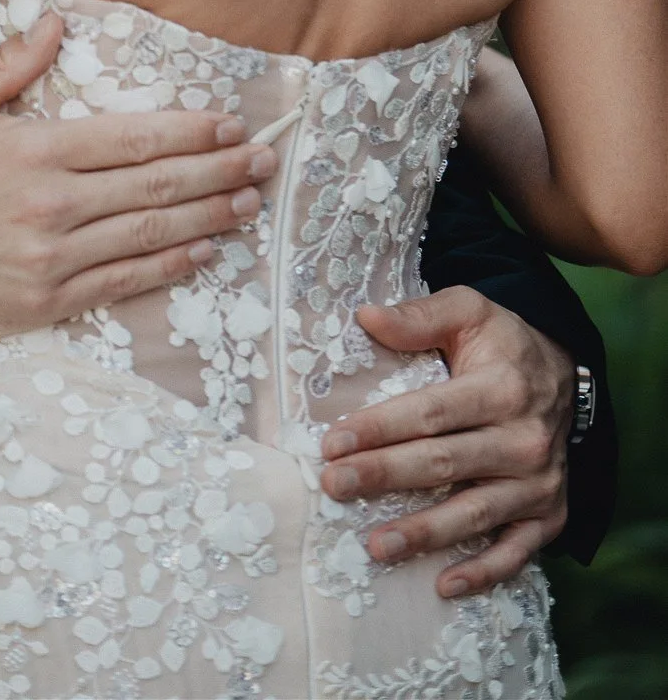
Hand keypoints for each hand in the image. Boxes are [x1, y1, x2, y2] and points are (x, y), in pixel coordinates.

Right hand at [0, 14, 277, 335]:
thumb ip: (9, 66)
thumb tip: (57, 25)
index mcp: (34, 150)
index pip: (132, 138)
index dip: (189, 132)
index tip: (229, 125)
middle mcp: (51, 205)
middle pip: (154, 185)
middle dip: (218, 172)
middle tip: (263, 162)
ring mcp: (51, 259)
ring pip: (148, 234)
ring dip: (206, 218)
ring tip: (247, 205)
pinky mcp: (45, 302)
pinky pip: (121, 282)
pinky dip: (167, 267)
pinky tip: (199, 252)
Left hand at [319, 286, 573, 596]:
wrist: (565, 375)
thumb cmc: (503, 344)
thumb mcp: (469, 311)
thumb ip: (420, 315)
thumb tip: (365, 317)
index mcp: (501, 388)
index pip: (430, 413)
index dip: (380, 428)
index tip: (333, 442)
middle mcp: (524, 440)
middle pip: (444, 464)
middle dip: (384, 476)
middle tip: (335, 487)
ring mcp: (539, 484)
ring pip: (474, 514)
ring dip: (423, 533)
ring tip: (375, 546)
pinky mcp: (549, 515)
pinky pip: (516, 553)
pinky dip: (483, 572)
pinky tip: (443, 586)